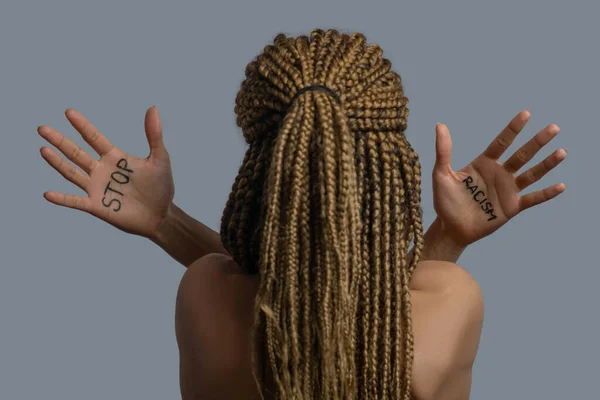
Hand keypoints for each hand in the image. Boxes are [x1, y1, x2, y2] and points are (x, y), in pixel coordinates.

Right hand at [38, 106, 174, 238]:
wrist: (161, 215)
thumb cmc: (161, 186)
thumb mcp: (159, 158)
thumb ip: (154, 135)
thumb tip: (153, 108)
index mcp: (114, 157)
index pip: (94, 138)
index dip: (82, 126)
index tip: (69, 112)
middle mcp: (101, 170)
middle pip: (76, 153)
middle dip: (60, 141)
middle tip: (42, 128)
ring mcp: (97, 188)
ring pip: (72, 173)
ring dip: (58, 163)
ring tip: (43, 149)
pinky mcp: (96, 206)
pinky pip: (76, 202)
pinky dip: (62, 199)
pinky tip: (48, 194)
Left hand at [432, 110, 565, 246]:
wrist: (451, 228)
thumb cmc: (445, 201)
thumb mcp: (441, 174)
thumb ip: (443, 151)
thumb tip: (440, 125)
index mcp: (484, 163)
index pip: (502, 142)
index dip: (513, 129)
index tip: (526, 114)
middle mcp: (499, 173)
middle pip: (522, 154)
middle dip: (537, 142)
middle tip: (553, 128)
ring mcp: (508, 190)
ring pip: (531, 174)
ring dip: (547, 164)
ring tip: (561, 152)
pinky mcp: (512, 207)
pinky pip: (533, 199)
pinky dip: (547, 193)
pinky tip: (561, 186)